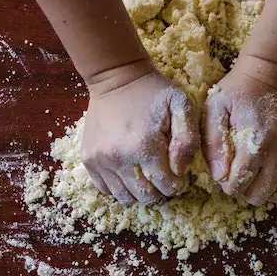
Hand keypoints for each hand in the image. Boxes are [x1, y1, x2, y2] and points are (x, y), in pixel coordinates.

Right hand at [81, 62, 199, 204]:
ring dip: (139, 192)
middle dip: (159, 191)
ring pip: (124, 198)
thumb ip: (187, 140)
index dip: (177, 184)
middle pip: (145, 197)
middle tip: (163, 175)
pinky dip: (120, 187)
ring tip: (146, 175)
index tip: (178, 173)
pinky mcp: (88, 159)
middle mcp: (118, 158)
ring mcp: (100, 160)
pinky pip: (105, 189)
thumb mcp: (181, 106)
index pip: (167, 186)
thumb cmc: (153, 92)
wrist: (116, 77)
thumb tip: (180, 171)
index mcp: (144, 146)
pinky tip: (129, 173)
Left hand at [203, 55, 276, 206]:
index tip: (224, 172)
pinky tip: (268, 170)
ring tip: (254, 173)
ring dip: (263, 190)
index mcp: (255, 143)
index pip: (238, 185)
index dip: (227, 184)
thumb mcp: (215, 108)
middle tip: (238, 172)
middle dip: (244, 189)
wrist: (274, 72)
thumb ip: (214, 143)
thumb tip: (219, 176)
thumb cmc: (238, 90)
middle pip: (258, 195)